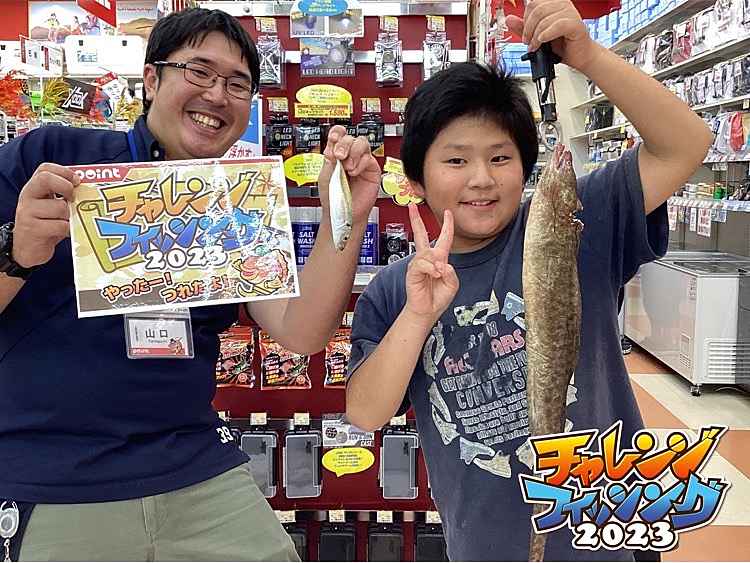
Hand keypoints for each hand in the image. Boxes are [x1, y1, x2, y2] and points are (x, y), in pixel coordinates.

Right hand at [12, 163, 78, 267]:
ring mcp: (28, 213)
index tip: (77, 181)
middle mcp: (28, 197)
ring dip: (71, 216)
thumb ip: (64, 196)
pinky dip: (69, 230)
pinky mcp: (33, 230)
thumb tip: (89, 190)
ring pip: (59, 207)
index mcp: (34, 188)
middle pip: (45, 179)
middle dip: (66, 187)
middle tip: (73, 199)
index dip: (64, 171)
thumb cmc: (46, 225)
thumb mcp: (52, 207)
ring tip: (70, 222)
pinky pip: (60, 225)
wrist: (27, 249)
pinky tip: (68, 232)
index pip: (45, 169)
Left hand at [319, 125, 380, 225]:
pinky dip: (360, 163)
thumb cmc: (333, 198)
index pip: (338, 135)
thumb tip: (333, 146)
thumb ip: (329, 160)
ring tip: (348, 168)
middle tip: (339, 156)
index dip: (337, 133)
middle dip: (343, 144)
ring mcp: (360, 161)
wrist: (343, 213)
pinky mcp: (371, 169)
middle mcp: (349, 156)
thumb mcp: (325, 176)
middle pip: (350, 136)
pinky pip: (368, 158)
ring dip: (353, 152)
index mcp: (335, 155)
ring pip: (362, 142)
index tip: (333, 138)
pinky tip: (354, 173)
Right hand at [404, 203, 458, 323]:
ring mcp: (418, 264)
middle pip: (420, 234)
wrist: (427, 310)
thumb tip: (441, 264)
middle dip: (416, 220)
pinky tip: (434, 274)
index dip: (447, 225)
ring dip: (436, 263)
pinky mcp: (412, 271)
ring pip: (427, 253)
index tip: (447, 212)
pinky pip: (421, 263)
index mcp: (439, 259)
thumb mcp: (452, 284)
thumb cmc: (438, 297)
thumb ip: (451, 272)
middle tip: (411, 207)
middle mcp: (427, 259)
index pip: (444, 238)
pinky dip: (430, 268)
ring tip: (438, 274)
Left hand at [506, 0, 601, 71]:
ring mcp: (571, 13)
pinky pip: (558, 25)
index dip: (525, 18)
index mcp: (554, 4)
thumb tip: (510, 19)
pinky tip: (543, 41)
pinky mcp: (576, 25)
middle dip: (528, 28)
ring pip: (545, 18)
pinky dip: (546, 35)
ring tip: (535, 46)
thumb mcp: (537, 36)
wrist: (578, 56)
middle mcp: (563, 5)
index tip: (525, 32)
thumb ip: (523, 28)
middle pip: (536, 9)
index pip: (533, 3)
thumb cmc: (561, 46)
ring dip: (536, 36)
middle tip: (528, 41)